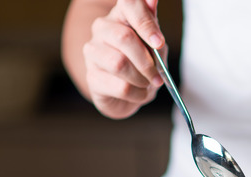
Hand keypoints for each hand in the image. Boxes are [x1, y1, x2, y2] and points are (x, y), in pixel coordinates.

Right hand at [82, 0, 165, 118]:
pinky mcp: (91, 77)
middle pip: (123, 37)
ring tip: (148, 84)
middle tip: (158, 75)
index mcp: (120, 15)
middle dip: (147, 61)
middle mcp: (101, 28)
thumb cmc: (142, 63)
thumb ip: (152, 23)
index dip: (144, 21)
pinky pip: (120, 86)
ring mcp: (92, 52)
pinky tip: (139, 93)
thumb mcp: (154, 43)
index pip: (128, 3)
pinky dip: (137, 94)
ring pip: (119, 63)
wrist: (130, 94)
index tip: (158, 42)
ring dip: (141, 78)